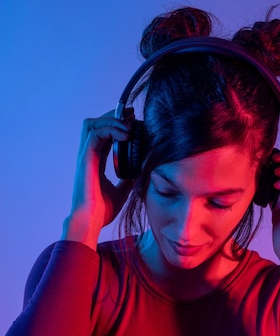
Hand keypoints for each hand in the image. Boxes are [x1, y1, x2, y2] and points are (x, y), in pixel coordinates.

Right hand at [62, 110, 134, 248]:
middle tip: (131, 115)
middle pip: (94, 124)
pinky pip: (96, 134)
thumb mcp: (121, 192)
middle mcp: (88, 156)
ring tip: (129, 124)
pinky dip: (110, 129)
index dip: (116, 125)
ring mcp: (85, 156)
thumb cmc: (102, 211)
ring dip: (111, 120)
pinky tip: (126, 134)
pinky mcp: (86, 159)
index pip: (103, 135)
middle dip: (112, 116)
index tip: (133, 120)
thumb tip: (137, 175)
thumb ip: (126, 181)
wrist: (91, 221)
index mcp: (95, 162)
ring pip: (92, 125)